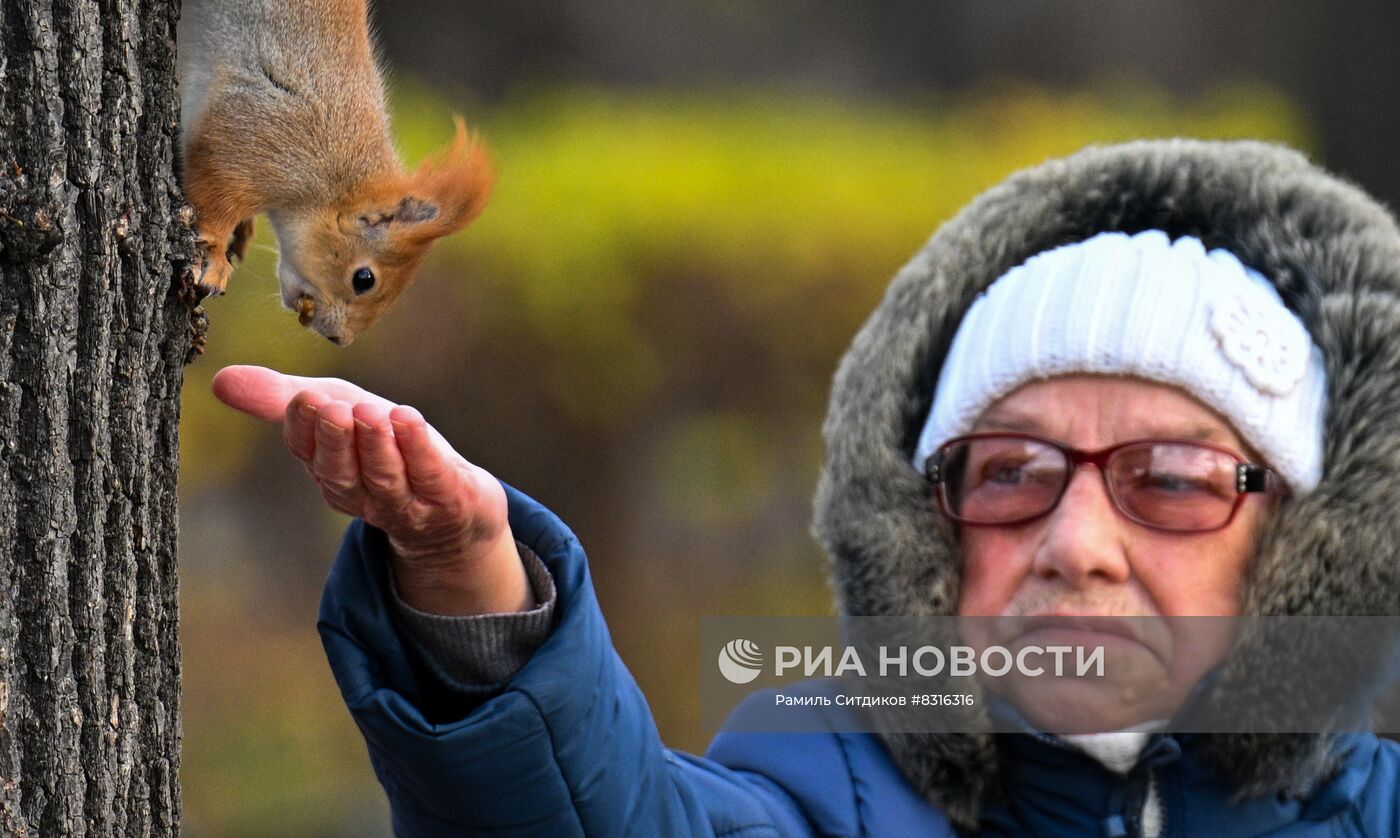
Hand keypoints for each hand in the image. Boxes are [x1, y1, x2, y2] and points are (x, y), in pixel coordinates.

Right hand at [210, 365, 531, 615]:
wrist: (457, 509)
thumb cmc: (388, 450)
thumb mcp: (338, 415)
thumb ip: (284, 399)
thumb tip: (220, 380)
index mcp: (329, 473)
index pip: (307, 452)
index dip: (304, 427)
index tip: (302, 398)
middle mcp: (362, 494)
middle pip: (341, 473)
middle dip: (334, 441)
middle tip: (330, 408)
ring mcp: (405, 503)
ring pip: (384, 479)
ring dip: (375, 446)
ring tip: (371, 412)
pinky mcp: (447, 500)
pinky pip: (430, 476)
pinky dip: (418, 448)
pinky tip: (408, 419)